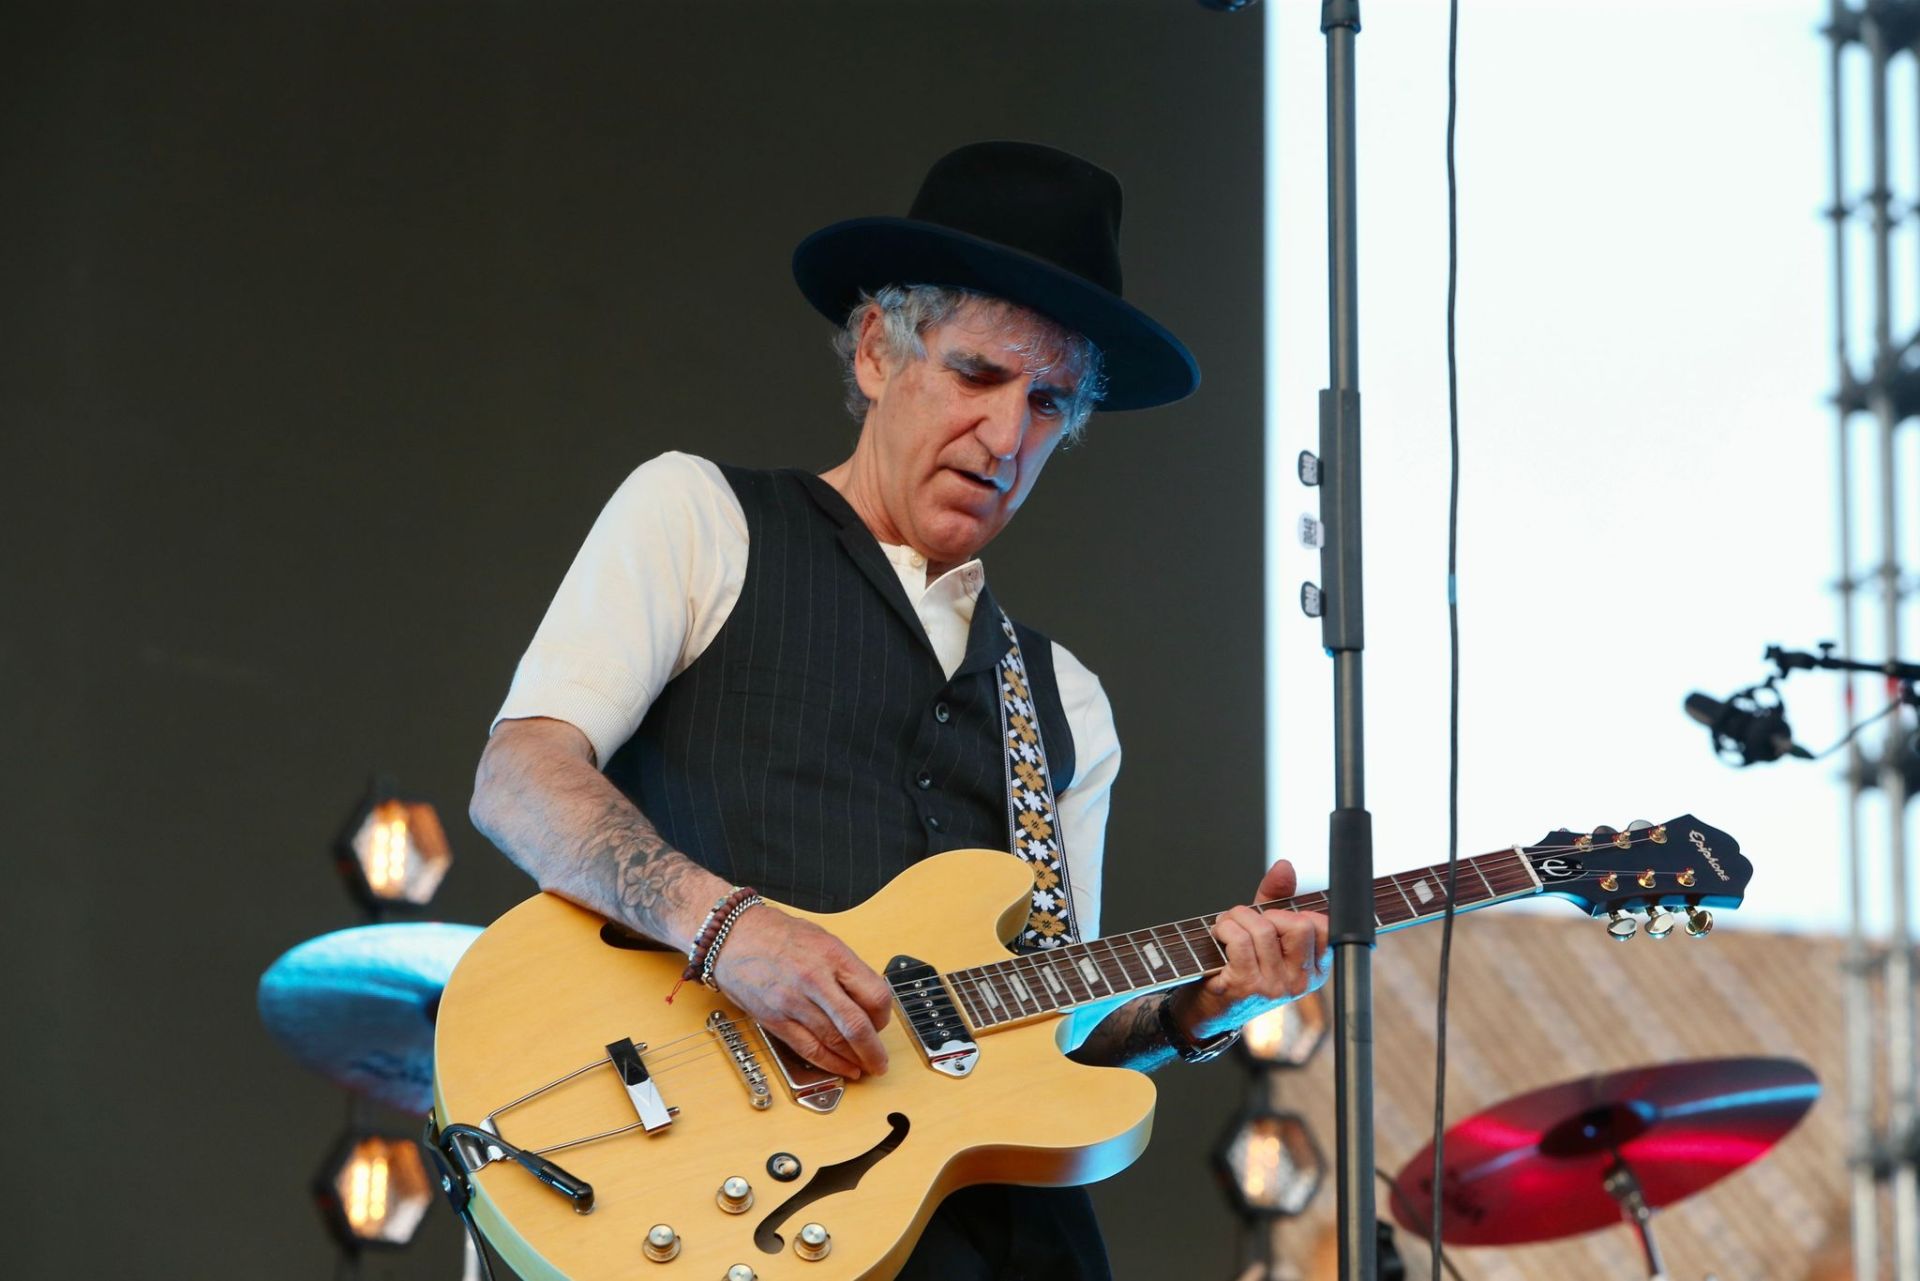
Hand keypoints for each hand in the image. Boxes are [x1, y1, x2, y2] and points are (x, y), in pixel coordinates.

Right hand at [709, 905, 893, 1079]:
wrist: (732, 936)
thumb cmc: (777, 934)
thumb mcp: (823, 939)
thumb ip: (847, 969)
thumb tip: (870, 1000)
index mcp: (833, 955)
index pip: (874, 995)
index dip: (884, 1016)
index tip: (882, 1023)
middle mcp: (815, 979)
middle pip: (856, 1025)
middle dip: (873, 1051)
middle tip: (880, 1062)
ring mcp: (793, 1002)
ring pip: (834, 1042)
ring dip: (854, 1060)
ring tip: (864, 1067)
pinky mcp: (775, 1020)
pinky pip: (808, 1049)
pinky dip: (829, 1063)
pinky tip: (841, 1068)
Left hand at [1175, 858, 1329, 1039]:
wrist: (1208, 1008)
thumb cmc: (1239, 966)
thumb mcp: (1265, 931)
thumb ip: (1278, 898)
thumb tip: (1284, 866)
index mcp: (1314, 970)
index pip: (1322, 927)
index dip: (1293, 914)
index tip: (1273, 921)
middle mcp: (1301, 982)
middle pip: (1299, 925)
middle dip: (1266, 913)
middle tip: (1246, 923)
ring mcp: (1275, 987)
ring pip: (1263, 928)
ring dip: (1236, 918)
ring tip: (1225, 927)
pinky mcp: (1247, 986)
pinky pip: (1240, 940)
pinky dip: (1224, 928)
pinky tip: (1217, 936)